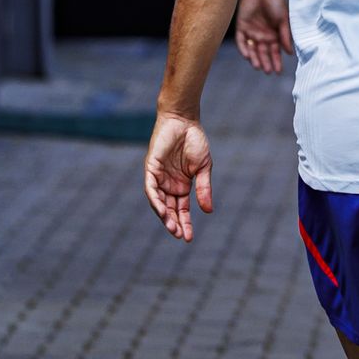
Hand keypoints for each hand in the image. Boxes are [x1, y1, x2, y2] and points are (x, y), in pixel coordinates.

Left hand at [144, 113, 213, 241]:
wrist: (184, 120)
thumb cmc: (195, 140)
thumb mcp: (203, 168)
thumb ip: (204, 188)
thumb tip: (208, 211)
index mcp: (181, 186)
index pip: (181, 210)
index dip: (184, 223)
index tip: (189, 238)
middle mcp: (168, 184)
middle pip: (170, 209)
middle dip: (174, 224)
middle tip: (180, 236)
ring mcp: (158, 177)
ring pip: (159, 202)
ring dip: (164, 216)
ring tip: (172, 228)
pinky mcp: (151, 168)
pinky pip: (150, 189)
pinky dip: (155, 200)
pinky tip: (162, 211)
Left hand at [235, 0, 292, 72]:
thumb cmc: (276, 1)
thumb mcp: (284, 19)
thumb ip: (285, 36)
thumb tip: (290, 53)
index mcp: (274, 35)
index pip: (275, 52)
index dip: (277, 61)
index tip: (278, 72)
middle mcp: (262, 35)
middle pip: (263, 53)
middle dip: (266, 62)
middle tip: (268, 71)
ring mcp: (251, 32)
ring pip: (252, 50)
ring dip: (254, 59)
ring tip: (258, 67)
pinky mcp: (241, 26)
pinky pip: (241, 41)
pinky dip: (243, 48)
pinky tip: (247, 55)